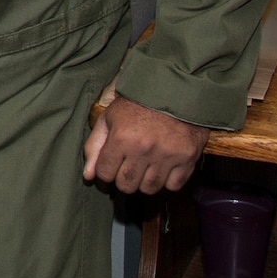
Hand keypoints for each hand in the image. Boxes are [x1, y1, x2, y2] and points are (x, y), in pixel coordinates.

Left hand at [82, 85, 209, 193]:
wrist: (176, 88)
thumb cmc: (138, 103)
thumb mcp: (110, 117)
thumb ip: (95, 146)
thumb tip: (88, 176)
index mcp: (122, 137)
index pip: (105, 173)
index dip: (106, 170)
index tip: (113, 162)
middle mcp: (144, 149)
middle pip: (126, 186)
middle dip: (124, 178)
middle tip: (129, 165)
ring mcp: (167, 155)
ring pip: (149, 189)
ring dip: (145, 181)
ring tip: (147, 165)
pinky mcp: (187, 158)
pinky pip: (173, 186)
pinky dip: (168, 180)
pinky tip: (164, 166)